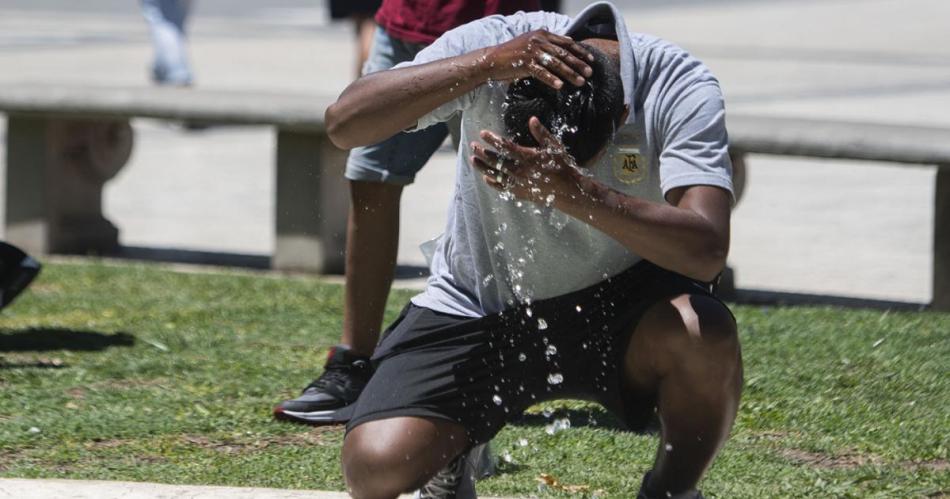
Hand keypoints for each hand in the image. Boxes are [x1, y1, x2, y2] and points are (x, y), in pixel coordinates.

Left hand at [470, 117, 588, 205]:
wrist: (569, 191)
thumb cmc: (562, 166)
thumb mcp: (555, 147)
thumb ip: (542, 133)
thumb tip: (531, 119)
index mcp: (529, 157)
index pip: (506, 146)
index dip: (493, 139)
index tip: (482, 133)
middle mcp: (521, 170)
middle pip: (497, 160)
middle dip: (483, 152)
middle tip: (473, 145)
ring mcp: (519, 183)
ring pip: (496, 174)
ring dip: (483, 166)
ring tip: (473, 159)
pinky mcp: (520, 193)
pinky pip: (502, 187)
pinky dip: (493, 182)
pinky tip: (486, 177)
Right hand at [484, 30, 593, 89]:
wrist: (492, 59)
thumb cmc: (513, 54)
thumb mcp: (531, 43)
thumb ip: (547, 44)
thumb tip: (567, 46)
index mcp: (542, 34)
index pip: (566, 43)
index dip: (580, 51)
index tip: (591, 60)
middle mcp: (539, 41)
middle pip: (564, 54)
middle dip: (579, 64)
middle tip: (590, 73)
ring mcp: (532, 52)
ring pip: (556, 64)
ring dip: (570, 74)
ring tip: (580, 82)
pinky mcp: (524, 63)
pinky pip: (541, 73)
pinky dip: (552, 80)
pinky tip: (560, 87)